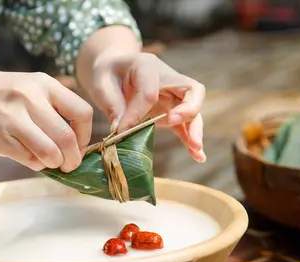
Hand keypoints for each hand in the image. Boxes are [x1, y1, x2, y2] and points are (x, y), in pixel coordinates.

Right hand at [0, 69, 92, 171]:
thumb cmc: (1, 96)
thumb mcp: (30, 87)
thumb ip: (54, 108)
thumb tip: (78, 144)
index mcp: (44, 84)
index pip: (82, 113)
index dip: (85, 135)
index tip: (79, 145)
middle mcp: (30, 98)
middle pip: (66, 138)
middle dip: (73, 158)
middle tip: (69, 165)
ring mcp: (12, 117)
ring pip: (49, 152)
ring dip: (54, 164)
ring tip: (51, 162)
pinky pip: (28, 159)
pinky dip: (35, 164)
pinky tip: (31, 158)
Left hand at [87, 53, 205, 161]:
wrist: (114, 69)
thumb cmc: (107, 73)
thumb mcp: (101, 83)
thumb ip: (112, 104)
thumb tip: (120, 130)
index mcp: (147, 65)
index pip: (150, 92)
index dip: (136, 113)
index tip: (121, 129)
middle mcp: (168, 79)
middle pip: (191, 91)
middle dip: (187, 110)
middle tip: (173, 123)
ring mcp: (173, 95)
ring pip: (193, 111)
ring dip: (194, 130)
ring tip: (196, 150)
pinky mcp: (172, 111)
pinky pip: (185, 125)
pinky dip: (190, 139)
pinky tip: (198, 156)